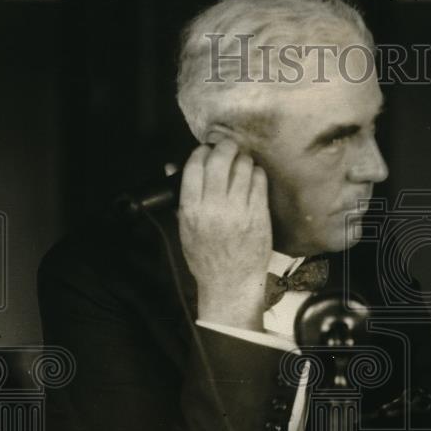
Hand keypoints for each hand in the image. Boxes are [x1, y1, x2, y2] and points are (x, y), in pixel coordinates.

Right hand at [177, 139, 271, 329]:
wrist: (230, 283)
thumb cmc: (205, 258)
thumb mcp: (185, 229)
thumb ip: (179, 196)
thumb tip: (170, 165)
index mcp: (191, 210)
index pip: (194, 166)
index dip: (201, 151)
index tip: (206, 150)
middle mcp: (214, 208)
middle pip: (220, 160)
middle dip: (225, 147)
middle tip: (228, 147)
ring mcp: (239, 211)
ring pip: (243, 166)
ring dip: (242, 159)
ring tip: (241, 162)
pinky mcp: (259, 215)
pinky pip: (260, 181)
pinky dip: (256, 173)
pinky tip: (253, 177)